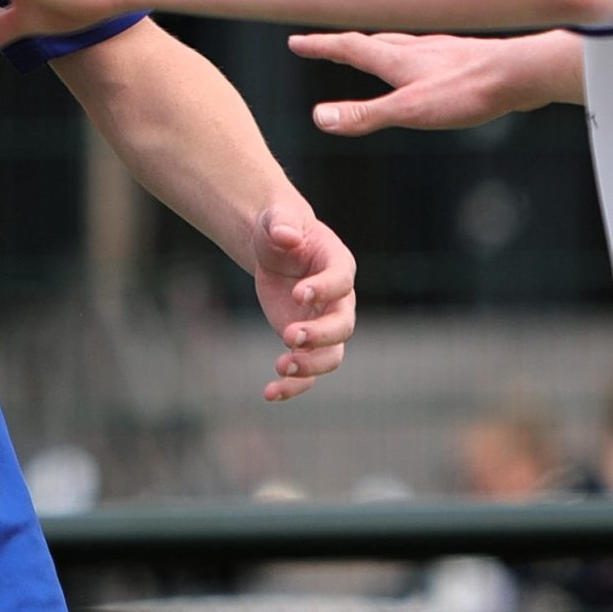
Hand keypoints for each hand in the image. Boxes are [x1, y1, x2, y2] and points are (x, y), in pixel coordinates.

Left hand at [250, 206, 356, 402]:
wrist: (274, 249)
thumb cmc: (280, 229)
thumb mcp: (277, 218)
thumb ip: (282, 222)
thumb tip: (286, 235)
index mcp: (338, 264)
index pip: (341, 281)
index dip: (324, 289)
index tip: (297, 292)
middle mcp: (339, 300)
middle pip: (343, 326)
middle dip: (319, 334)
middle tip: (288, 335)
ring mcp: (324, 324)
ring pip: (332, 356)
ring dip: (310, 366)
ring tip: (280, 366)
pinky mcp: (307, 343)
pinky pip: (308, 372)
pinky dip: (292, 386)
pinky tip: (269, 393)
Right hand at [287, 31, 537, 133]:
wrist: (522, 73)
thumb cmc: (468, 92)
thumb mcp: (410, 111)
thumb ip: (366, 115)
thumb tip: (319, 118)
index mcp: (396, 60)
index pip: (348, 48)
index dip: (320, 46)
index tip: (295, 43)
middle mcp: (415, 49)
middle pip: (370, 43)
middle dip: (343, 45)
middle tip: (324, 46)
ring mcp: (441, 51)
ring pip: (400, 45)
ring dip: (377, 47)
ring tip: (370, 51)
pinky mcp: (464, 58)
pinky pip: (426, 52)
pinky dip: (411, 54)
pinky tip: (428, 64)